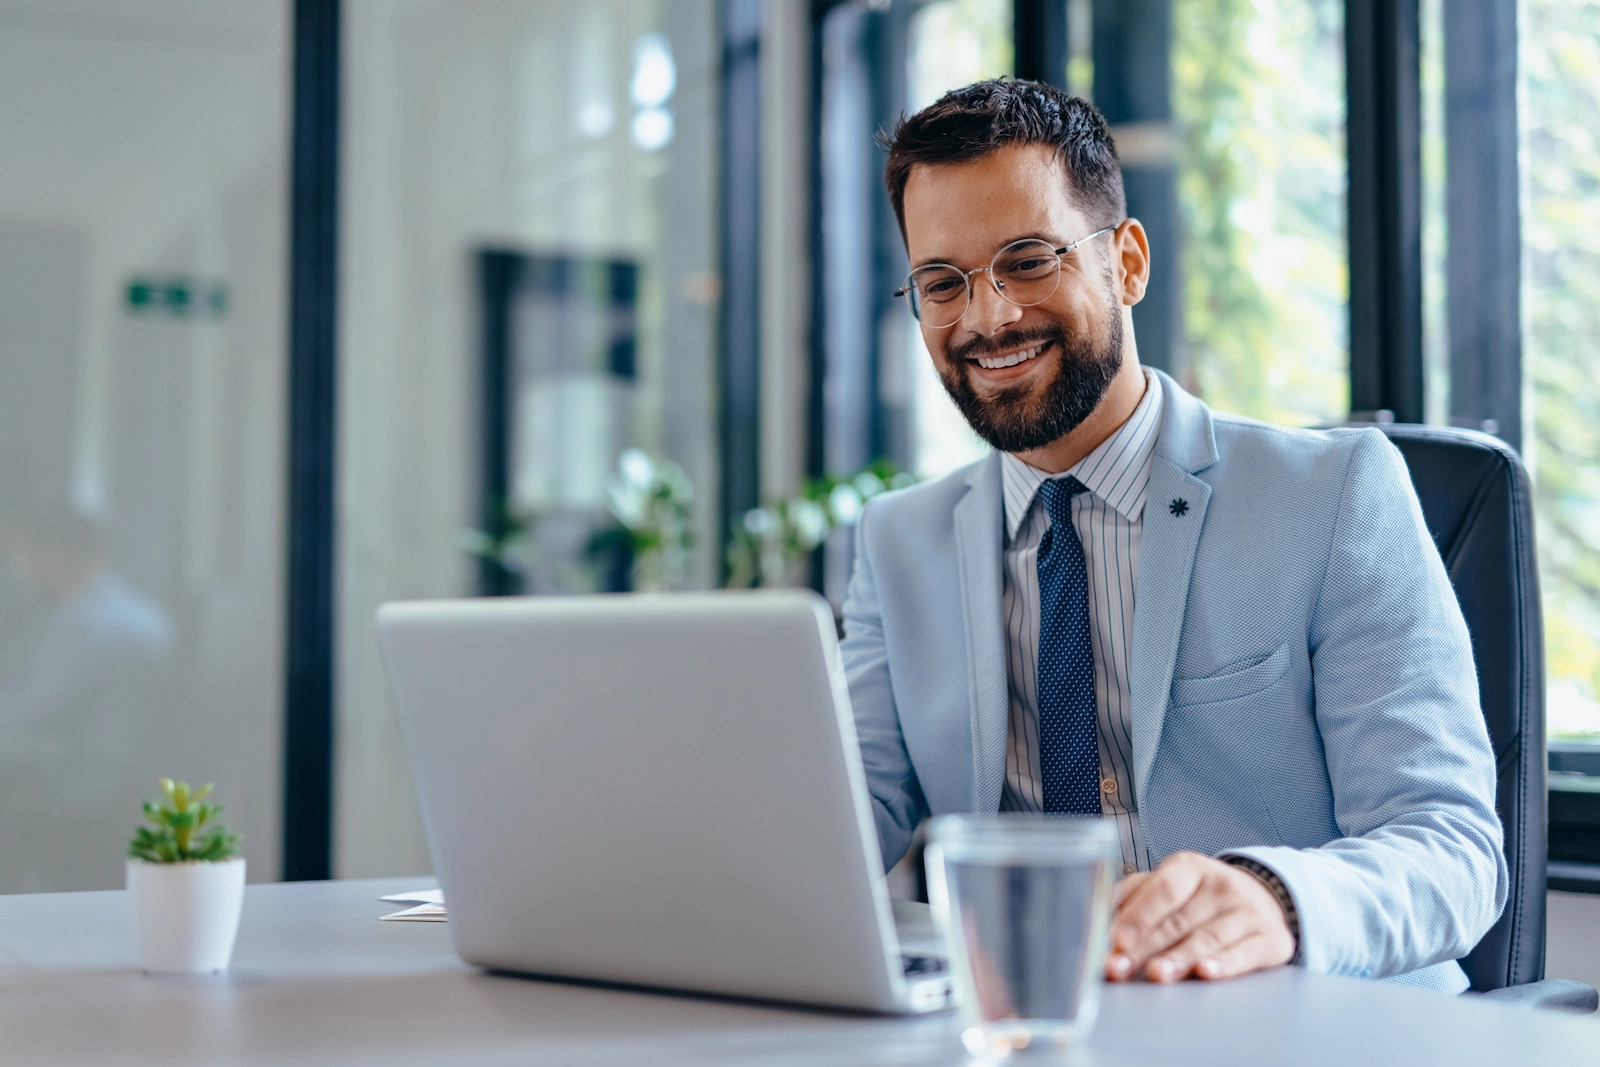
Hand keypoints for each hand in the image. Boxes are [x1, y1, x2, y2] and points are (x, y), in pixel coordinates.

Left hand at [1105, 852, 1293, 982]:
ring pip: (1208, 938)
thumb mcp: (1165, 887)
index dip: (1140, 914)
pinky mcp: (1271, 939)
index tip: (1117, 938)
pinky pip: (1246, 953)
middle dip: (1146, 947)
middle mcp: (1221, 885)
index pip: (1164, 888)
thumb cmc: (1197, 898)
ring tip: (1156, 974)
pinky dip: (1225, 965)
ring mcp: (1249, 911)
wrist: (1261, 900)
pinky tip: (1205, 973)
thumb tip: (1095, 922)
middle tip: (1119, 968)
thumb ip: (1130, 900)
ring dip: (1179, 958)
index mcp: (1190, 867)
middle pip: (1179, 920)